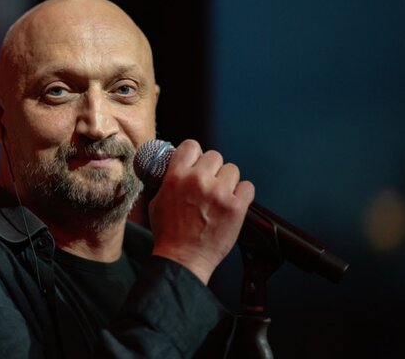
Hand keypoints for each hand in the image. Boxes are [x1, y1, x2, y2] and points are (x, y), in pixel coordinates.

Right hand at [148, 139, 254, 283]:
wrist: (182, 260)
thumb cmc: (168, 234)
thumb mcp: (157, 201)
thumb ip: (168, 181)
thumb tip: (176, 167)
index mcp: (176, 176)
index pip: (191, 146)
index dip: (194, 154)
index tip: (196, 163)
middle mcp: (198, 181)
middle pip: (214, 156)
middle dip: (211, 170)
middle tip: (208, 185)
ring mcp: (219, 193)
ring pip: (232, 169)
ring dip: (227, 181)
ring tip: (220, 196)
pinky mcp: (235, 207)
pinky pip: (247, 187)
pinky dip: (242, 194)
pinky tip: (233, 203)